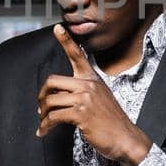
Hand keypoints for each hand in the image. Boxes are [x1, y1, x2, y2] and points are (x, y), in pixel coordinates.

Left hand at [37, 24, 152, 165]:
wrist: (125, 138)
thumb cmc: (111, 121)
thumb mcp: (100, 98)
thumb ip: (82, 92)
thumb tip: (56, 95)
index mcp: (92, 79)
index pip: (78, 55)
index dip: (66, 40)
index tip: (57, 28)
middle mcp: (88, 85)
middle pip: (52, 81)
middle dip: (41, 96)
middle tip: (41, 108)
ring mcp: (85, 98)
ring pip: (50, 101)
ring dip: (42, 115)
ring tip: (43, 123)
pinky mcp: (81, 114)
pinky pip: (54, 117)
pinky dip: (45, 126)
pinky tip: (44, 131)